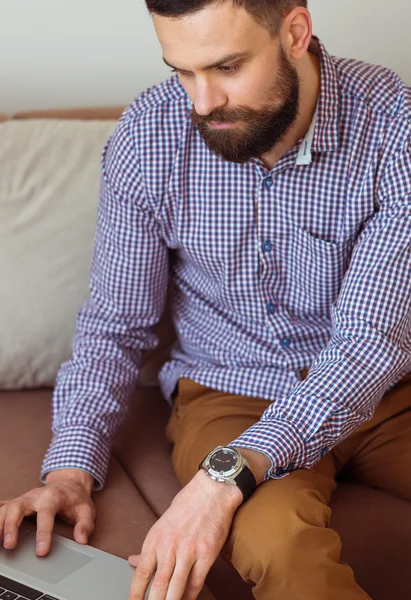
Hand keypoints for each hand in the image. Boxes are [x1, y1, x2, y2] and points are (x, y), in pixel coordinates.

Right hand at [0, 468, 94, 555]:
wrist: (68, 484)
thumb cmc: (75, 499)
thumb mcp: (86, 509)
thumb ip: (85, 524)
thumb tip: (81, 539)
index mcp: (53, 497)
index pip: (46, 514)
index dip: (43, 533)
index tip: (41, 551)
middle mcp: (35, 496)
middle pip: (18, 507)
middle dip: (12, 526)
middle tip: (10, 545)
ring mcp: (24, 498)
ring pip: (7, 508)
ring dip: (0, 524)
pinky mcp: (18, 502)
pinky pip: (3, 509)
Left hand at [128, 469, 242, 599]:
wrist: (211, 492)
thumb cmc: (187, 505)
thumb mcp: (162, 524)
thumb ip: (149, 547)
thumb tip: (134, 561)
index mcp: (155, 539)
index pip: (141, 575)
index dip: (135, 595)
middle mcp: (169, 547)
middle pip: (158, 587)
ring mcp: (189, 552)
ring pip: (176, 589)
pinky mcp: (206, 554)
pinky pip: (196, 583)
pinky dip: (190, 596)